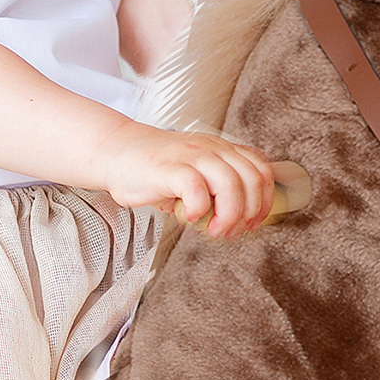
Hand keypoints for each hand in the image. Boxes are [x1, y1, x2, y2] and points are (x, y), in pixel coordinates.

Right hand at [95, 124, 278, 237]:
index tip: (252, 223)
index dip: (264, 201)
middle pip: (251, 179)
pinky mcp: (170, 168)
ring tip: (212, 231)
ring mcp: (191, 155)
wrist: (115, 153)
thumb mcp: (194, 173)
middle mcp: (211, 148)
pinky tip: (188, 217)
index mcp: (220, 149)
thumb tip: (240, 219)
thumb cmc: (154, 170)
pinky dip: (198, 210)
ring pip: (230, 184)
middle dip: (248, 213)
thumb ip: (216, 188)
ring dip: (228, 216)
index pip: (260, 169)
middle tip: (229, 232)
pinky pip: (197, 189)